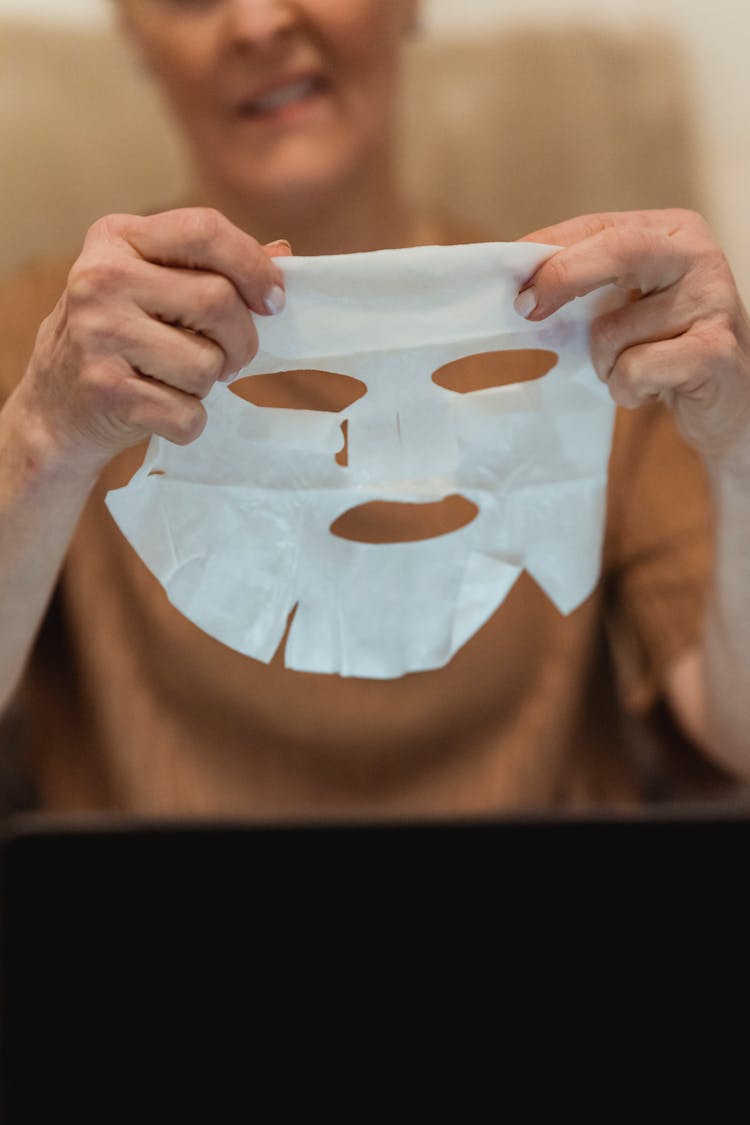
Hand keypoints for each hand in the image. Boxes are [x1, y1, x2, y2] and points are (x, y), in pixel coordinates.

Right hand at [19, 207, 289, 473]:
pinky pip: (189, 414)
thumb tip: (284, 255)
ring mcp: (98, 335)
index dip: (253, 267)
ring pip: (208, 364)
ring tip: (180, 379)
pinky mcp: (106, 391)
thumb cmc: (123, 338)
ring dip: (210, 383)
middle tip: (231, 358)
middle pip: (218, 301)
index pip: (204, 230)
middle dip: (242, 340)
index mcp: (117, 238)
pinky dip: (190, 421)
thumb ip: (213, 267)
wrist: (56, 405)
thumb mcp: (154, 286)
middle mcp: (100, 279)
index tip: (274, 301)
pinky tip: (163, 408)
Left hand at [515, 209, 749, 456]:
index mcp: (672, 232)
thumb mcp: (629, 303)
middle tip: (528, 311)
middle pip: (617, 251)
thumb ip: (587, 283)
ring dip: (605, 364)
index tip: (514, 284)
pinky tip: (652, 389)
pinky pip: (634, 369)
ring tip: (634, 369)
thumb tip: (521, 285)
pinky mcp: (713, 351)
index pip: (599, 227)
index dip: (549, 253)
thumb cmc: (667, 347)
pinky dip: (627, 389)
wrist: (731, 401)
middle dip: (563, 278)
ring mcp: (711, 301)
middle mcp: (697, 256)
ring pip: (613, 330)